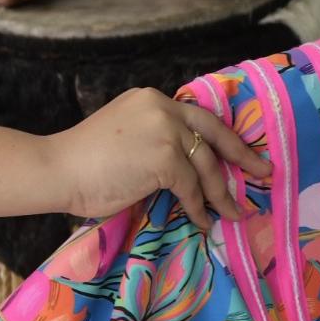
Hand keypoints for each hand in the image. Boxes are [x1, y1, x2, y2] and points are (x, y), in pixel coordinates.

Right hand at [47, 88, 270, 232]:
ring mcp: (165, 131)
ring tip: (232, 213)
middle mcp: (162, 107)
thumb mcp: (126, 136)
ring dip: (220, 194)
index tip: (241, 153)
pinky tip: (200, 220)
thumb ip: (154, 140)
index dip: (223, 138)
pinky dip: (198, 207)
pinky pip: (191, 188)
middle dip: (242, 156)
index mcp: (151, 99)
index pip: (198, 118)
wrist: (56, 169)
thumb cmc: (82, 161)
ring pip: (205, 166)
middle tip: (263, 173)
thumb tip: (187, 169)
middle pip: (214, 134)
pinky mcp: (164, 158)